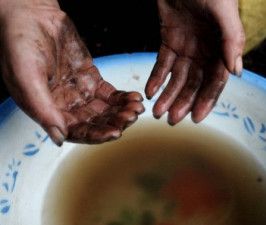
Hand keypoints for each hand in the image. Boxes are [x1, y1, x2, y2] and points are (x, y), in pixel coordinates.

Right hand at [0, 1, 143, 144]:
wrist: (32, 15)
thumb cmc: (20, 44)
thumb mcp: (27, 78)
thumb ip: (43, 109)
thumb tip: (59, 138)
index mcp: (48, 111)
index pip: (76, 132)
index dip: (96, 135)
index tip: (115, 133)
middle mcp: (65, 105)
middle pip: (94, 123)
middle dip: (114, 123)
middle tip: (130, 118)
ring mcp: (79, 92)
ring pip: (104, 110)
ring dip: (121, 111)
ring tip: (136, 108)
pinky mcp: (90, 78)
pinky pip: (109, 94)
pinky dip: (122, 98)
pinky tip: (134, 98)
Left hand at [145, 0, 244, 124]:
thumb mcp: (223, 11)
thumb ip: (232, 40)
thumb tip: (236, 72)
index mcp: (222, 47)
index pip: (215, 80)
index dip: (206, 99)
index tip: (196, 118)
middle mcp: (205, 50)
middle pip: (194, 83)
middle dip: (183, 101)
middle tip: (171, 119)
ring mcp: (187, 46)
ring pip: (177, 77)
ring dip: (168, 94)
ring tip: (158, 111)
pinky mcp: (170, 39)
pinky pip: (163, 62)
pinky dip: (157, 77)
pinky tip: (150, 91)